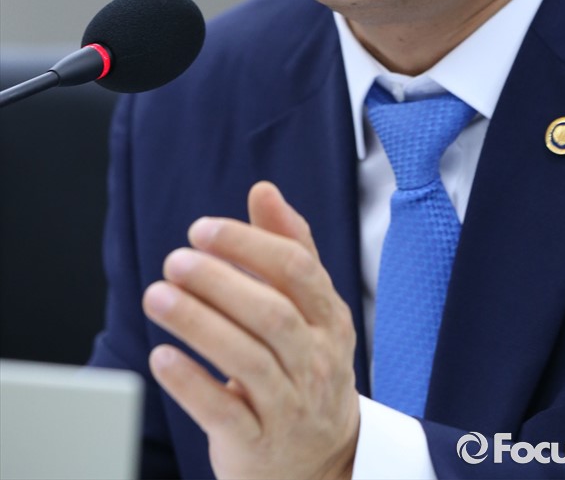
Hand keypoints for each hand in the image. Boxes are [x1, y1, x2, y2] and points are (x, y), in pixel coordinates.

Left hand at [142, 182, 359, 479]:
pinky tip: (161, 357)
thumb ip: (288, 246)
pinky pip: (224, 412)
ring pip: (247, 359)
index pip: (296, 270)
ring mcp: (289, 404)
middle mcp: (316, 360)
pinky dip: (191, 383)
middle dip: (219, 281)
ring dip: (197, 324)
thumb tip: (264, 190)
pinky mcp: (257, 442)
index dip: (248, 244)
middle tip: (174, 260)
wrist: (321, 458)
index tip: (201, 229)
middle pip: (271, 314)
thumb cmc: (305, 364)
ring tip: (156, 297)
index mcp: (330, 318)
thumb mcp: (309, 308)